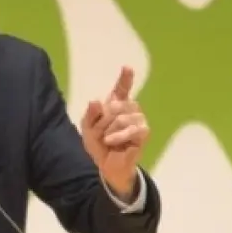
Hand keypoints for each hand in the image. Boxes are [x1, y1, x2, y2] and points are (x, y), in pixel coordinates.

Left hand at [80, 65, 149, 198]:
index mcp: (116, 104)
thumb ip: (90, 114)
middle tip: (100, 134)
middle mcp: (130, 109)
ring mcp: (138, 119)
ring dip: (109, 130)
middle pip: (115, 105)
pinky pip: (132, 129)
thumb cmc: (99, 144)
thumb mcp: (88, 128)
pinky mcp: (144, 132)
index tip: (127, 67)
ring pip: (122, 117)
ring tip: (107, 140)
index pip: (121, 89)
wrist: (107, 165)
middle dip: (103, 121)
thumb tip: (96, 101)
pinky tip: (112, 141)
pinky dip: (119, 136)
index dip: (125, 78)